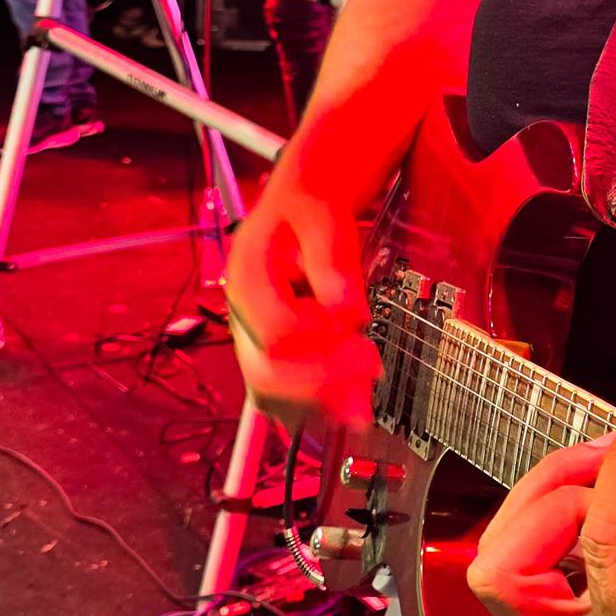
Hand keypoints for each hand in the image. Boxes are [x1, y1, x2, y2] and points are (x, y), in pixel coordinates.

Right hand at [224, 184, 378, 436]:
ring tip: (365, 401)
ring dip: (321, 404)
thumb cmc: (310, 208)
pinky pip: (284, 398)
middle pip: (266, 375)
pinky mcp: (272, 355)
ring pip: (272, 396)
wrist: (300, 208)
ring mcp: (253, 341)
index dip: (321, 339)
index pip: (277, 333)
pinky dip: (318, 408)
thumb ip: (333, 261)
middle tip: (373, 364)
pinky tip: (354, 407)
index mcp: (246, 278)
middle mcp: (242, 317)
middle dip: (323, 381)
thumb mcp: (324, 215)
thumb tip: (345, 313)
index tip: (359, 323)